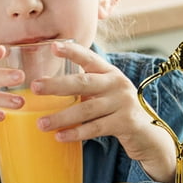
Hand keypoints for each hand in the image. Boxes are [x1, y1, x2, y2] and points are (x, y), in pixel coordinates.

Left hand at [33, 41, 175, 182]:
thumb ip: (85, 89)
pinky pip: (96, 128)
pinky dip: (76, 133)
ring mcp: (123, 103)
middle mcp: (117, 84)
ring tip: (41, 123)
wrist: (148, 135)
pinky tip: (60, 136)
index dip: (72, 51)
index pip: (89, 58)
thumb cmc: (118, 112)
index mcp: (109, 73)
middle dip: (57, 85)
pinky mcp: (126, 123)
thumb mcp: (105, 95)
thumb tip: (47, 89)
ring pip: (87, 109)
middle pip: (83, 82)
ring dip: (62, 117)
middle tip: (35, 87)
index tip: (53, 46)